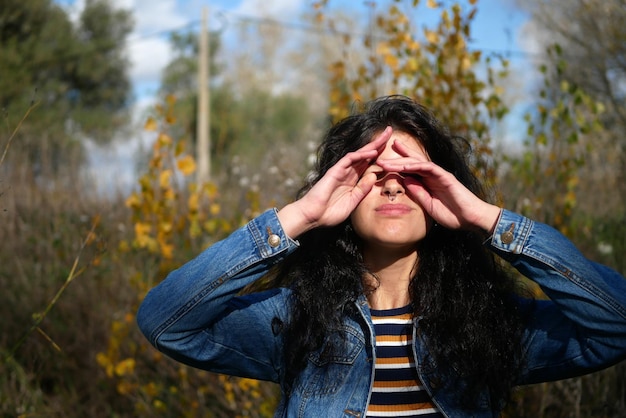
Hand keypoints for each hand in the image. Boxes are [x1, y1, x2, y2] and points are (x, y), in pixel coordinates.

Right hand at [278, 127, 391, 237]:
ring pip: (359, 154)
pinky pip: (349, 159)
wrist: (313, 216)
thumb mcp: (352, 202)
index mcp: (353, 180)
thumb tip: (374, 176)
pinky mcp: (335, 171)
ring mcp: (341, 170)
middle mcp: (348, 172)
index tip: (394, 149)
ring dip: (372, 145)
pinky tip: (372, 152)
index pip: (369, 164)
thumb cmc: (330, 213)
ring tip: (386, 136)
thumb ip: (363, 190)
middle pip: (366, 154)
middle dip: (379, 143)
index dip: (381, 155)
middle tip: (391, 131)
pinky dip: (361, 155)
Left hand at [377, 140, 500, 232]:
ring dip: (400, 160)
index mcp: (428, 182)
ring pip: (417, 162)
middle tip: (378, 154)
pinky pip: (428, 168)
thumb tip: (405, 181)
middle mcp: (433, 175)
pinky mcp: (445, 177)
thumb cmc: (452, 215)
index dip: (396, 165)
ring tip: (385, 160)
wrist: (471, 219)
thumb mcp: (428, 205)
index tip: (382, 163)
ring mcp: (439, 174)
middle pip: (412, 162)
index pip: (410, 169)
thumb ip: (418, 192)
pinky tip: (402, 165)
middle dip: (396, 157)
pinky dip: (415, 165)